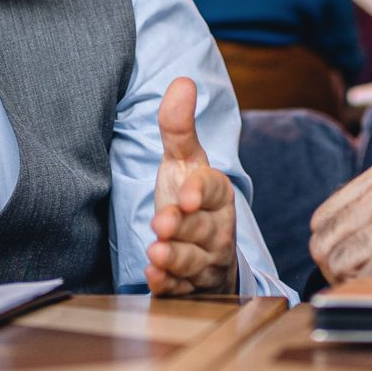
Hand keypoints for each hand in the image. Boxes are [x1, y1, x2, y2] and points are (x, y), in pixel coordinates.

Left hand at [145, 76, 236, 295]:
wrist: (202, 248)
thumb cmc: (189, 199)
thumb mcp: (183, 161)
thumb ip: (178, 127)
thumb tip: (182, 80)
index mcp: (216, 193)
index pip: (214, 189)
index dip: (200, 192)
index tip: (185, 195)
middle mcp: (217, 228)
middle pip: (203, 229)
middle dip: (183, 228)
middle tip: (162, 224)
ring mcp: (206, 260)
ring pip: (195, 262)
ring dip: (175, 258)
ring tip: (156, 253)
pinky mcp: (191, 286)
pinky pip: (183, 289)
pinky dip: (169, 284)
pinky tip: (154, 277)